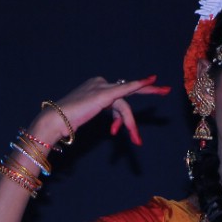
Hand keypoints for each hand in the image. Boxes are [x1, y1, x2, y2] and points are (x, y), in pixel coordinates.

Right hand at [30, 75, 170, 146]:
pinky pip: (126, 89)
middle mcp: (100, 83)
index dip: (123, 117)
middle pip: (129, 90)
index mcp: (96, 87)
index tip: (128, 133)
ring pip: (124, 107)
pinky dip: (140, 85)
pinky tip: (152, 80)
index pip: (118, 99)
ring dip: (131, 125)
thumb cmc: (66, 122)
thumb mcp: (88, 116)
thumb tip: (116, 122)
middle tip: (167, 90)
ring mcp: (102, 86)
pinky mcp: (103, 93)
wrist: (54, 120)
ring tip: (136, 141)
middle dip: (149, 91)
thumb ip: (103, 114)